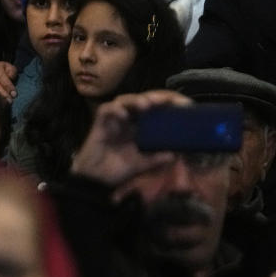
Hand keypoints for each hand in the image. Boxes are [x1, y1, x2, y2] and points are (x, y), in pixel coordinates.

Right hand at [70, 90, 190, 188]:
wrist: (95, 179)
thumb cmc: (116, 170)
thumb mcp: (142, 164)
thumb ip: (156, 159)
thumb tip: (175, 154)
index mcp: (139, 127)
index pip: (153, 109)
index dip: (165, 103)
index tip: (180, 104)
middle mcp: (127, 121)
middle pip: (140, 100)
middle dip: (152, 97)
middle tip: (163, 101)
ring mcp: (113, 121)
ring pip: (123, 100)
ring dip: (135, 100)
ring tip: (146, 105)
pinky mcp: (100, 124)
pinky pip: (106, 110)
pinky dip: (115, 109)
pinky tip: (124, 115)